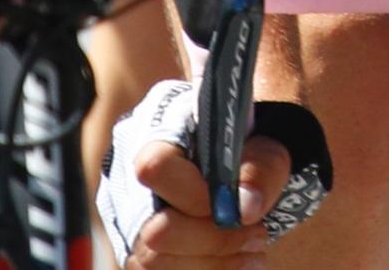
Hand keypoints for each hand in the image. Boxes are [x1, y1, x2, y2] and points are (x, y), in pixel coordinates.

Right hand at [98, 78, 331, 264]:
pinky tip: (235, 261)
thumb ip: (260, 172)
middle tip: (258, 236)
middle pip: (155, 231)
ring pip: (155, 262)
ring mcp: (125, 219)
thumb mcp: (263, 150)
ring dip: (212, 263)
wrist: (231, 165)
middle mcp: (128, 177)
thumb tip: (246, 207)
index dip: (197, 197)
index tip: (238, 207)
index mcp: (155, 132)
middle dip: (214, 241)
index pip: (155, 168)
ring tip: (254, 250)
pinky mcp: (135, 249)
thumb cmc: (243, 153)